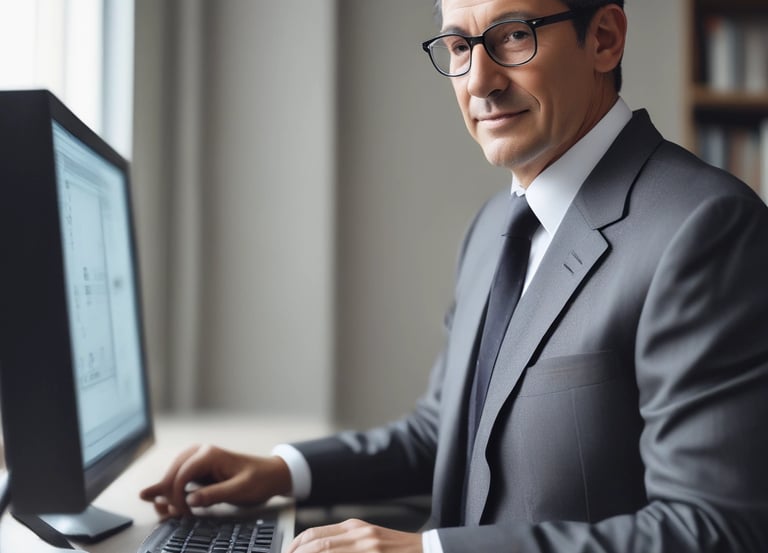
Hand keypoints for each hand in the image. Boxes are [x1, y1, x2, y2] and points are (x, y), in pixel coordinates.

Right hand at [139, 444, 291, 517]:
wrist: (271, 474)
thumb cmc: (259, 479)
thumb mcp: (240, 489)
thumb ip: (215, 494)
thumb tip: (189, 500)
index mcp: (209, 454)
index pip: (182, 474)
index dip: (177, 495)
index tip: (184, 513)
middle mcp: (200, 453)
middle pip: (173, 473)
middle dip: (166, 494)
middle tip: (167, 515)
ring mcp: (199, 460)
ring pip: (173, 475)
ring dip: (165, 492)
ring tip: (158, 508)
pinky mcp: (200, 469)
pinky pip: (180, 478)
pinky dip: (171, 490)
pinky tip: (160, 499)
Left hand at [287, 519, 422, 552]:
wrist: (426, 552)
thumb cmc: (396, 550)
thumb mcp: (367, 539)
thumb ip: (343, 543)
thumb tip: (318, 548)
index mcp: (354, 527)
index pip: (314, 533)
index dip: (295, 546)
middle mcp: (358, 534)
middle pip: (317, 545)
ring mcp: (367, 547)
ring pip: (327, 551)